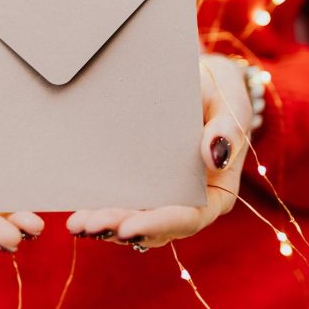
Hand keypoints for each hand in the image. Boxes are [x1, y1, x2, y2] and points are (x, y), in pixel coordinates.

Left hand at [65, 53, 252, 249]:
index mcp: (216, 191)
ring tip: (78, 224)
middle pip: (155, 227)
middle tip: (90, 225)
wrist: (199, 80)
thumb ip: (227, 128)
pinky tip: (78, 213)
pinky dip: (100, 208)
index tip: (129, 228)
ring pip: (134, 220)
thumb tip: (214, 157)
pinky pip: (121, 202)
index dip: (158, 225)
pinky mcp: (140, 182)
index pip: (189, 218)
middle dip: (121, 228)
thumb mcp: (229, 101)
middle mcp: (189, 201)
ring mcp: (163, 195)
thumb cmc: (219, 92)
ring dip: (105, 225)